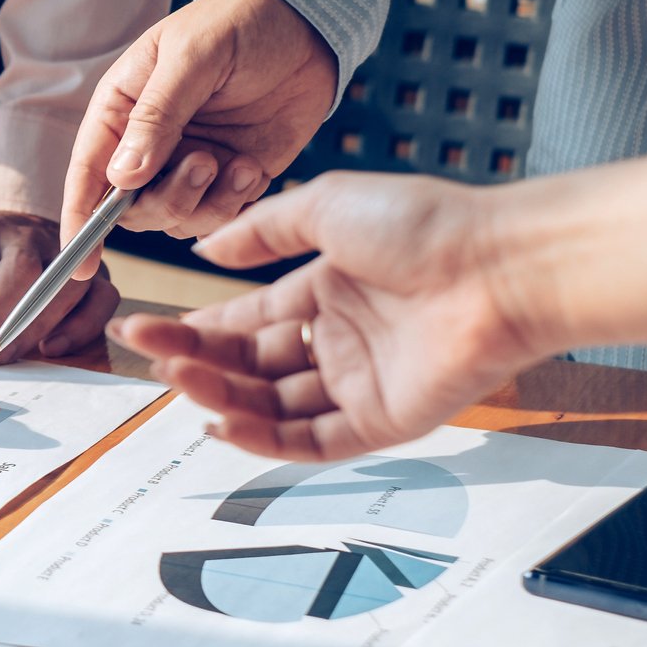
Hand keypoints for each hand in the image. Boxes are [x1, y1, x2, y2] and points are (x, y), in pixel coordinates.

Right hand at [60, 0, 338, 275]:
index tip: (79, 264)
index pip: (88, 173)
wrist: (305, 22)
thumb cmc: (237, 22)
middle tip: (203, 163)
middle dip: (165, 199)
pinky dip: (234, 202)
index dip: (80, 220)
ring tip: (233, 161)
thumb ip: (156, 116)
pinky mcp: (228, 176)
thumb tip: (121, 178)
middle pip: (131, 207)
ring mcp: (187, 163)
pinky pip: (217, 215)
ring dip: (203, 202)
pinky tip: (251, 166)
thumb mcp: (191, 57)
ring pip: (174, 218)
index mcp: (120, 110)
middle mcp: (147, 145)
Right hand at [108, 172, 547, 458]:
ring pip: (271, 404)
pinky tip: (220, 423)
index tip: (148, 328)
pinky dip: (262, 440)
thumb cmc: (424, 225)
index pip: (246, 320)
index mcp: (327, 290)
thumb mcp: (325, 205)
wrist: (498, 266)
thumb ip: (260, 231)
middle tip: (148, 356)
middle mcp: (340, 339)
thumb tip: (206, 250)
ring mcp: (360, 382)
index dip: (196, 327)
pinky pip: (310, 441)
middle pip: (249, 364)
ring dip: (219, 394)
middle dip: (195, 360)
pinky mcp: (382, 420)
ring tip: (176, 379)